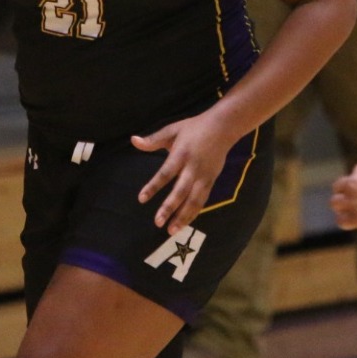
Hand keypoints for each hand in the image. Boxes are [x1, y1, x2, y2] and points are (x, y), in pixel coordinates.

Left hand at [132, 112, 242, 234]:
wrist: (223, 127)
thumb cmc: (194, 128)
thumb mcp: (172, 130)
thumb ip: (153, 140)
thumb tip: (133, 141)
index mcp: (181, 154)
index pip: (165, 173)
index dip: (153, 187)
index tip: (142, 199)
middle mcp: (193, 168)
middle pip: (181, 191)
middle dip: (169, 208)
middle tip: (158, 222)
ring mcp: (204, 176)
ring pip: (194, 200)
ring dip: (183, 216)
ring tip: (171, 230)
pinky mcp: (212, 181)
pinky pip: (202, 200)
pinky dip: (194, 213)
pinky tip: (185, 223)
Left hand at [329, 161, 356, 229]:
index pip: (351, 177)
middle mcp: (352, 183)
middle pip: (337, 187)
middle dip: (343, 194)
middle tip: (351, 202)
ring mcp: (351, 200)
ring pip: (334, 203)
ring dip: (341, 207)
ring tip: (350, 212)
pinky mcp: (354, 216)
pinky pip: (341, 220)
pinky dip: (344, 222)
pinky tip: (352, 223)